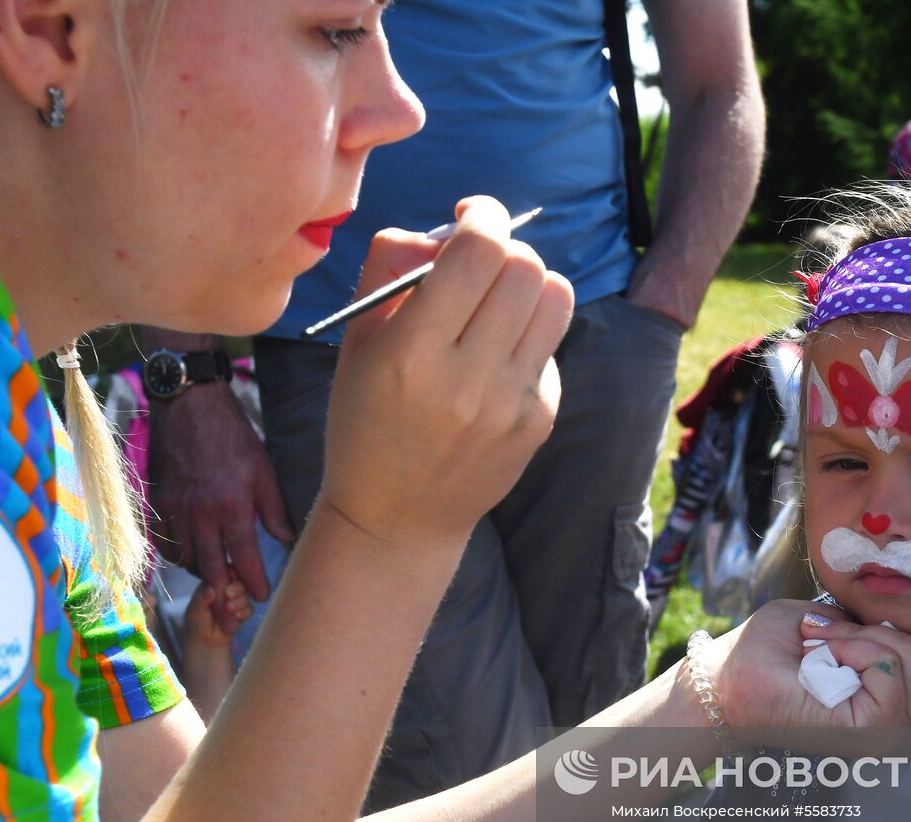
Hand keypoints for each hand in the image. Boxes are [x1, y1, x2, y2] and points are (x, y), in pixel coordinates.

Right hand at [146, 382, 294, 631]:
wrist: (190, 407)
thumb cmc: (232, 436)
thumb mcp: (263, 469)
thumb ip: (273, 509)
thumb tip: (286, 539)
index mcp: (231, 506)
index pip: (244, 557)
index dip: (253, 581)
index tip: (261, 595)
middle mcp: (200, 513)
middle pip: (209, 567)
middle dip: (223, 591)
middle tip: (234, 604)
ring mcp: (175, 509)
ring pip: (185, 558)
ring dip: (202, 572)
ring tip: (218, 576)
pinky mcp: (158, 502)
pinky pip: (165, 542)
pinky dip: (178, 555)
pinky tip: (191, 555)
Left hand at [183, 575, 254, 648]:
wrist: (205, 641)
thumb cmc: (196, 622)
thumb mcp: (194, 611)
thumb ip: (201, 599)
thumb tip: (210, 589)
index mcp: (214, 582)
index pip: (226, 570)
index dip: (230, 571)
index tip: (230, 576)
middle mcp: (227, 588)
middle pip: (240, 580)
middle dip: (237, 587)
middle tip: (228, 595)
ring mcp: (236, 599)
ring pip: (247, 594)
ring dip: (240, 601)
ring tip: (229, 609)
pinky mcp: (243, 611)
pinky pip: (250, 608)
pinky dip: (244, 611)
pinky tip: (236, 616)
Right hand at [319, 196, 573, 545]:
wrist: (396, 517)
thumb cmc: (365, 417)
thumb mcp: (356, 341)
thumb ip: (390, 268)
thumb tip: (444, 228)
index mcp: (412, 352)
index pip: (478, 252)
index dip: (484, 216)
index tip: (473, 215)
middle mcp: (468, 378)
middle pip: (525, 267)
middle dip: (506, 247)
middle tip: (482, 259)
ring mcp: (512, 403)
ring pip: (555, 298)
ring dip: (529, 282)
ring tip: (498, 299)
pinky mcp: (539, 420)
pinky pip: (551, 345)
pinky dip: (528, 334)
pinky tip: (494, 360)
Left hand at [711, 584, 910, 731]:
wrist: (728, 678)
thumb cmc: (774, 652)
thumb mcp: (839, 623)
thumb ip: (881, 626)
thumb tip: (910, 617)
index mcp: (899, 697)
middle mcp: (905, 723)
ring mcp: (893, 735)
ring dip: (856, 637)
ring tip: (817, 650)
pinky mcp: (875, 734)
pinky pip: (888, 663)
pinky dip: (849, 647)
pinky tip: (820, 659)